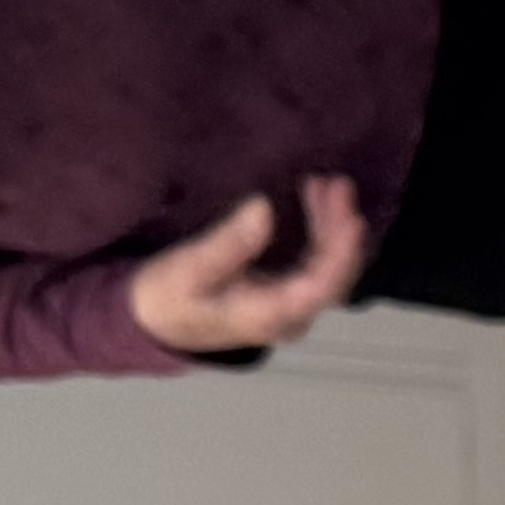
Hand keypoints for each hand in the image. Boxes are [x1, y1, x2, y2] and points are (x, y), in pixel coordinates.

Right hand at [131, 177, 370, 356]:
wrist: (154, 321)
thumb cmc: (169, 297)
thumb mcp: (190, 267)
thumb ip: (230, 243)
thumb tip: (264, 208)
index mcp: (269, 316)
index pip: (321, 287)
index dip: (342, 252)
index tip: (350, 214)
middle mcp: (289, 317)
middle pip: (333, 275)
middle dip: (341, 229)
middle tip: (338, 184)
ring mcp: (291, 306)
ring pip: (329, 268)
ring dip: (333, 227)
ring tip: (328, 184)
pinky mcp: (286, 293)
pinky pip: (317, 264)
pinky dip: (323, 232)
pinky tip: (317, 201)